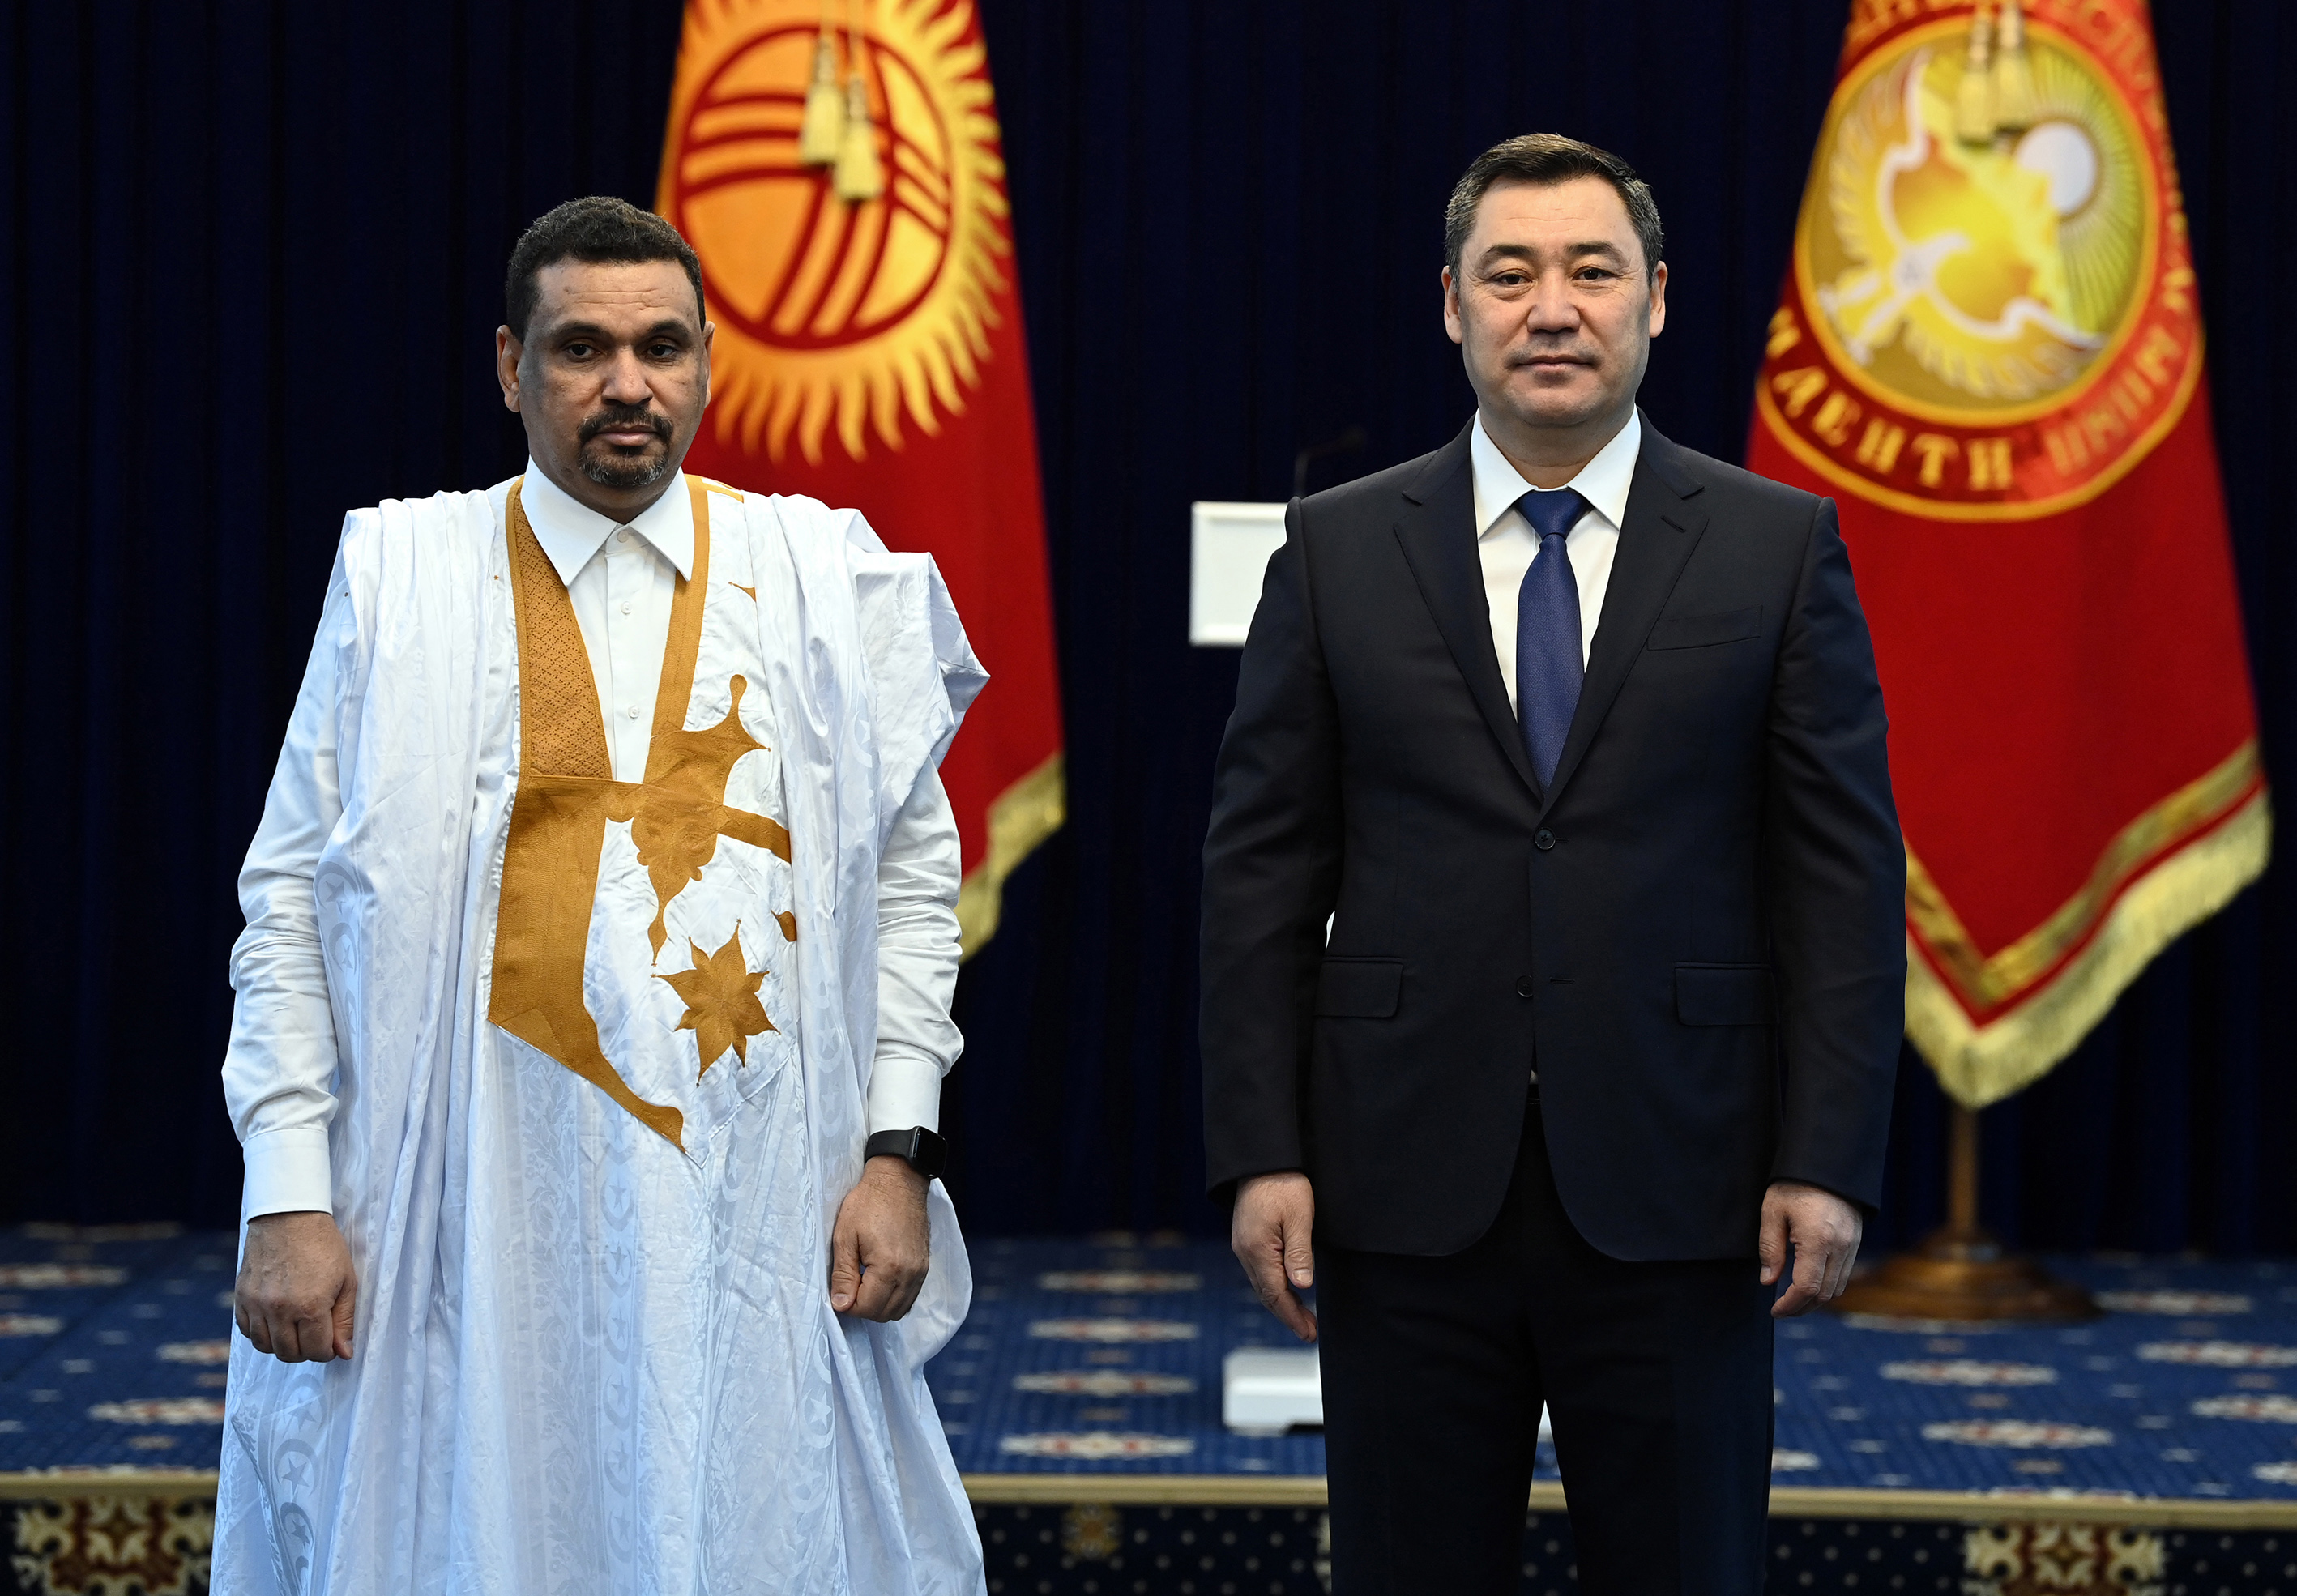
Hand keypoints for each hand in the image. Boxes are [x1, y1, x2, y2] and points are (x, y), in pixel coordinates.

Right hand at [234, 1211, 357, 1361]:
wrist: (289, 1216)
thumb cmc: (323, 1246)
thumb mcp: (346, 1281)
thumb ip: (344, 1320)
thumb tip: (344, 1353)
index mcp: (310, 1306)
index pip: (316, 1351)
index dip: (327, 1351)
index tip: (331, 1341)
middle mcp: (279, 1310)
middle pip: (289, 1354)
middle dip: (306, 1351)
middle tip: (315, 1336)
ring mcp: (256, 1304)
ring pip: (266, 1347)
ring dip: (283, 1344)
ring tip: (296, 1329)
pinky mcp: (241, 1297)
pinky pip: (247, 1331)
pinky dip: (261, 1333)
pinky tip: (275, 1321)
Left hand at [829, 1155, 930, 1320]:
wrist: (899, 1180)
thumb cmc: (869, 1203)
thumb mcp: (845, 1236)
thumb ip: (843, 1275)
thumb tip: (840, 1305)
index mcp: (889, 1267)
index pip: (867, 1308)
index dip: (848, 1304)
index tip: (840, 1287)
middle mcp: (910, 1274)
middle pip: (885, 1314)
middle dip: (863, 1307)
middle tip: (849, 1286)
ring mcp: (921, 1271)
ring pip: (899, 1309)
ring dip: (879, 1305)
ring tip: (864, 1283)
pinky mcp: (925, 1266)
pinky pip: (910, 1297)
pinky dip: (894, 1298)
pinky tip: (880, 1282)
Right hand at [1231, 1172, 1316, 1341]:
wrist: (1261, 1159)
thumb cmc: (1283, 1184)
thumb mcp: (1299, 1217)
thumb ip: (1300, 1253)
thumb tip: (1302, 1286)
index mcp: (1257, 1250)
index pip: (1276, 1294)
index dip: (1292, 1316)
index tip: (1308, 1332)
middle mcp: (1245, 1251)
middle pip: (1266, 1294)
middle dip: (1288, 1315)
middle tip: (1309, 1331)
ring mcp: (1243, 1245)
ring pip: (1262, 1284)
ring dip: (1282, 1302)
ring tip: (1303, 1316)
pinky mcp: (1246, 1238)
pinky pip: (1259, 1271)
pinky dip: (1274, 1286)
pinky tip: (1288, 1289)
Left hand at [1759, 1180, 1863, 1317]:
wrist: (1827, 1162)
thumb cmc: (1794, 1184)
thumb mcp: (1772, 1211)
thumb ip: (1770, 1248)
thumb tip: (1768, 1281)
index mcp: (1818, 1240)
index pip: (1807, 1288)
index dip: (1790, 1305)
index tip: (1775, 1310)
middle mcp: (1841, 1247)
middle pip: (1825, 1294)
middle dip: (1802, 1307)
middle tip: (1781, 1309)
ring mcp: (1853, 1245)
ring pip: (1838, 1288)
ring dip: (1816, 1300)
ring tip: (1793, 1299)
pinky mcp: (1856, 1242)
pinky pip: (1844, 1275)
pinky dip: (1828, 1286)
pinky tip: (1810, 1283)